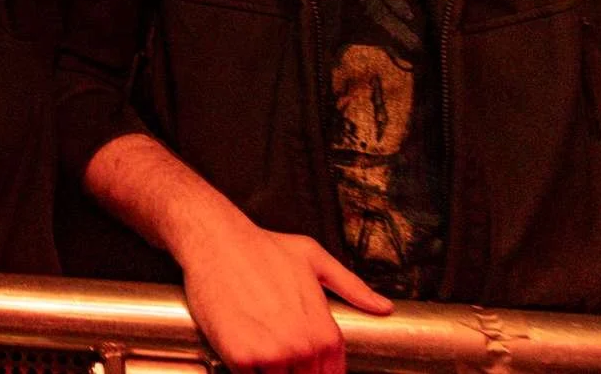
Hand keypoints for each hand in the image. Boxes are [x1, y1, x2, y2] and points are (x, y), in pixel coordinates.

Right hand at [180, 223, 389, 373]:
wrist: (216, 240)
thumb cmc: (262, 247)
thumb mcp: (314, 259)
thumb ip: (352, 287)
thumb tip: (384, 308)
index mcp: (325, 333)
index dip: (317, 373)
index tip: (301, 364)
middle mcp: (304, 348)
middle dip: (291, 372)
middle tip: (275, 352)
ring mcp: (273, 355)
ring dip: (269, 372)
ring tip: (259, 350)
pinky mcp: (240, 357)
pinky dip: (245, 371)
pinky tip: (241, 355)